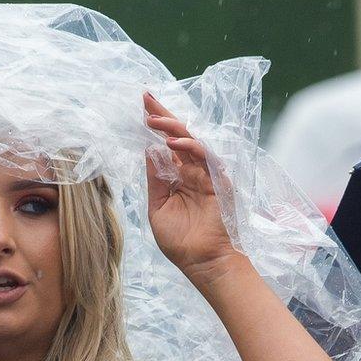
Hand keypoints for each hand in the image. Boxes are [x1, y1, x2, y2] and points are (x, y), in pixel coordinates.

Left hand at [143, 91, 240, 278]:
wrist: (204, 263)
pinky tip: (172, 143)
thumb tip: (149, 151)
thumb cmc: (182, 242)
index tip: (142, 107)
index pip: (167, 145)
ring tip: (152, 119)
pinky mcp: (219, 181)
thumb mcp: (158, 208)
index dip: (156, 126)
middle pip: (180, 135)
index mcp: (179, 177)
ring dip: (172, 128)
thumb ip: (156, 180)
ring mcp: (207, 175)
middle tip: (146, 97)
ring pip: (192, 141)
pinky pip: (205, 158)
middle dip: (163, 115)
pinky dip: (190, 147)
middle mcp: (194, 172)